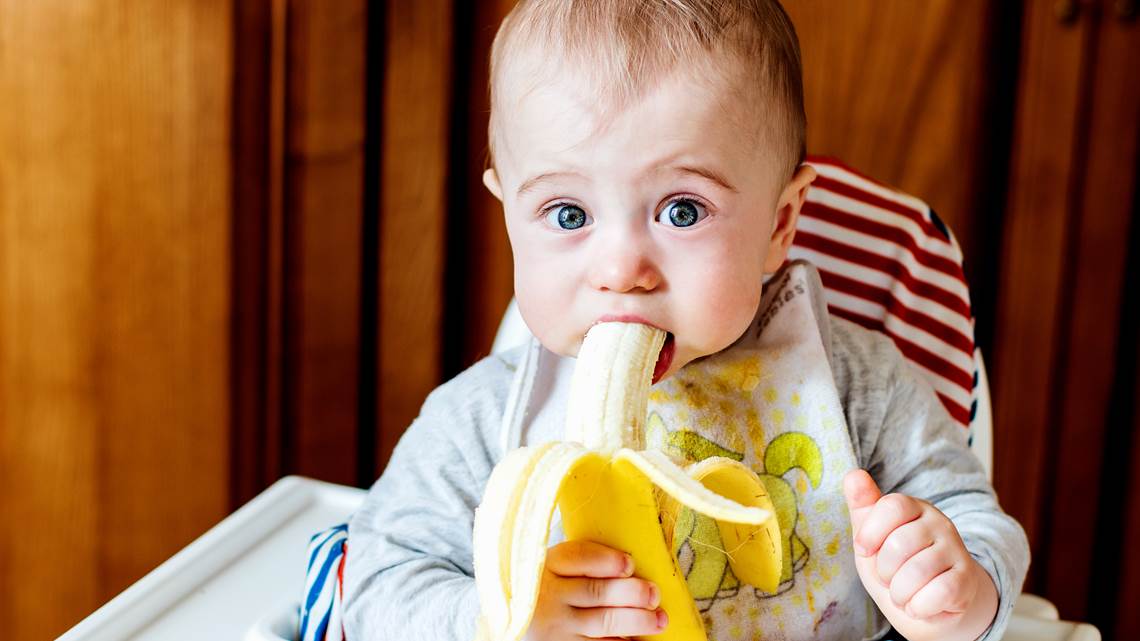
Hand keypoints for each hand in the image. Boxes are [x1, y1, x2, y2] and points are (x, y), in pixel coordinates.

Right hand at [523, 540, 667, 640]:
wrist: (523, 618)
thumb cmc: (549, 587)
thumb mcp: (554, 568)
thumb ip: (584, 564)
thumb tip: (633, 568)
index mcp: (548, 565)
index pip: (579, 557)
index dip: (607, 561)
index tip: (629, 564)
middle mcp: (549, 595)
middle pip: (597, 591)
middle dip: (631, 593)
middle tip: (654, 594)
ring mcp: (555, 626)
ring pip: (603, 622)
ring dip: (637, 621)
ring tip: (659, 620)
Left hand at [843, 469, 997, 640]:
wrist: (928, 603)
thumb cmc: (895, 565)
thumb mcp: (872, 537)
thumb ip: (862, 507)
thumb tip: (854, 474)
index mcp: (913, 507)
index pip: (892, 506)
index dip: (871, 532)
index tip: (864, 550)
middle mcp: (939, 523)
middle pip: (899, 543)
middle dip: (884, 571)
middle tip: (889, 578)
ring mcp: (956, 550)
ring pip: (916, 572)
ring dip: (899, 593)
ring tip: (903, 594)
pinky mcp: (966, 580)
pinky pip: (937, 593)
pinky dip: (918, 607)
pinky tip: (919, 605)